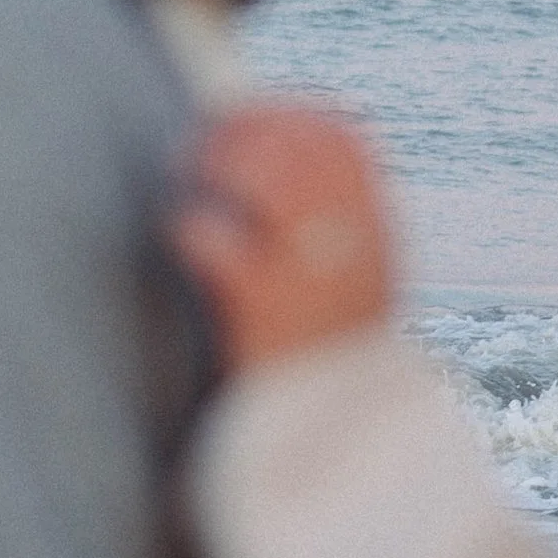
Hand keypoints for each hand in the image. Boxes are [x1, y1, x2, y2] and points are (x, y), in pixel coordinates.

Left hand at [169, 105, 398, 371]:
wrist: (336, 443)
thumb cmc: (329, 363)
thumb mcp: (357, 287)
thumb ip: (340, 226)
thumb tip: (290, 165)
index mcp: (377, 234)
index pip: (341, 139)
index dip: (286, 114)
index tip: (243, 117)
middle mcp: (355, 244)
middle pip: (303, 147)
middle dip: (245, 129)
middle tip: (199, 144)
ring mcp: (316, 274)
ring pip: (272, 181)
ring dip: (222, 164)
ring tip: (189, 174)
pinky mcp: (268, 313)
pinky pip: (225, 247)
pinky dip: (197, 228)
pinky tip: (181, 229)